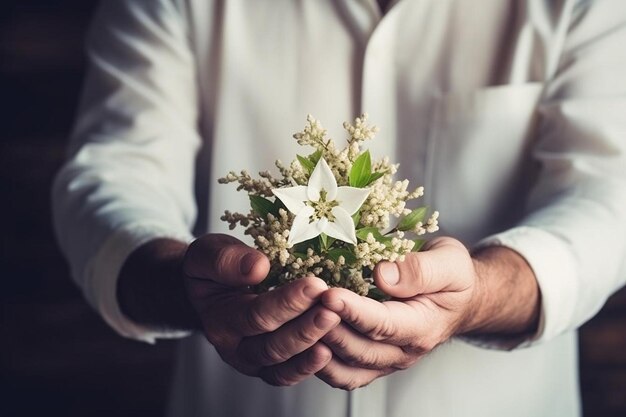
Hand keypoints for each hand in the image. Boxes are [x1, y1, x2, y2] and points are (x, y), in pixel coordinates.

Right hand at [183, 234, 340, 385]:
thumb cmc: (213, 269)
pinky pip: (288, 374)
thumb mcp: (209, 254)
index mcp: (219, 319)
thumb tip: (258, 267)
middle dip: (305, 328)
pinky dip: (310, 366)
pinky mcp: (268, 367)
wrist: (207, 291)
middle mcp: (234, 348)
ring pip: (282, 365)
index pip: (256, 315)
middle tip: (333, 309)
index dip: (287, 302)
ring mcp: (252, 361)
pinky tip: (332, 350)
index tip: (315, 285)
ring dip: (311, 346)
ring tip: (335, 325)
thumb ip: (226, 260)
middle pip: (272, 346)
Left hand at [316, 237, 538, 389]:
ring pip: (346, 369)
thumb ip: (420, 270)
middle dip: (327, 328)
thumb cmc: (454, 278)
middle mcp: (403, 352)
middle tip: (302, 304)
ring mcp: (387, 361)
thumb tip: (382, 274)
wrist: (463, 300)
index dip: (353, 312)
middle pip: (358, 350)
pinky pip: (343, 373)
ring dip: (318, 349)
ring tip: (295, 321)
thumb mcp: (449, 263)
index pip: (383, 324)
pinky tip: (302, 339)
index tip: (328, 295)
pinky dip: (320, 362)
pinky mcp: (373, 362)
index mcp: (423, 327)